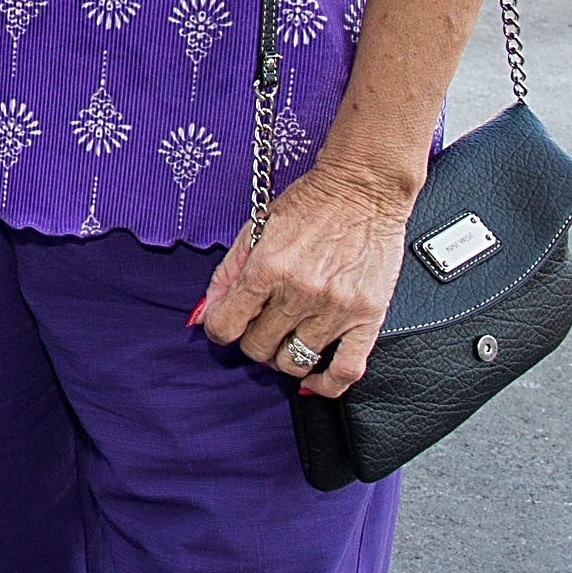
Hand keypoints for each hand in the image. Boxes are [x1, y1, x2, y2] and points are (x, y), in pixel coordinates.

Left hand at [196, 160, 414, 397]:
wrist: (363, 188)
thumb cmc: (310, 204)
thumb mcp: (255, 229)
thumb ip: (226, 275)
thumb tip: (203, 316)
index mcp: (266, 268)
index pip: (225, 326)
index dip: (219, 330)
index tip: (226, 326)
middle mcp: (299, 292)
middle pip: (258, 347)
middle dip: (252, 341)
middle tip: (260, 327)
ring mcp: (335, 308)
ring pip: (295, 362)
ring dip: (283, 358)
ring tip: (285, 341)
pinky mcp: (368, 317)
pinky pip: (346, 371)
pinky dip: (327, 384)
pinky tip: (315, 378)